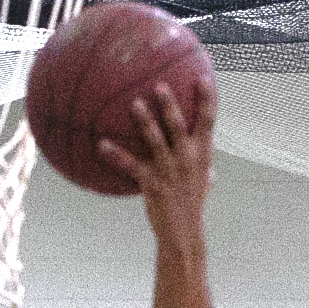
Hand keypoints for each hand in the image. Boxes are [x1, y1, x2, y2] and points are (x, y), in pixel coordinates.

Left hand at [89, 74, 218, 224]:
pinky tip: (100, 144)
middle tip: (159, 85)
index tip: (203, 76)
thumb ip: (203, 158)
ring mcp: (169, 170)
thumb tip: (205, 144)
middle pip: (178, 125)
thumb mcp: (205, 177)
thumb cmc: (193, 200)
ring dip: (144, 121)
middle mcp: (187, 158)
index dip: (208, 98)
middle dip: (169, 104)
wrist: (184, 231)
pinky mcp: (151, 183)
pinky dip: (114, 154)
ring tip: (134, 103)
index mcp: (202, 153)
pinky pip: (130, 165)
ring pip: (155, 140)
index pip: (209, 120)